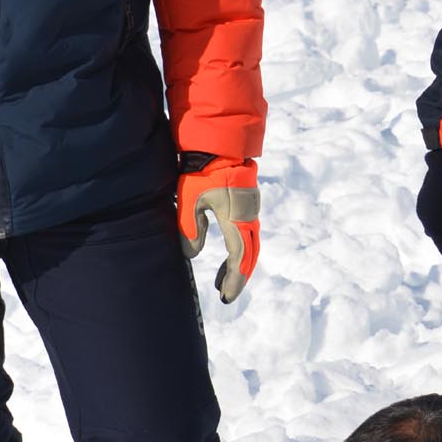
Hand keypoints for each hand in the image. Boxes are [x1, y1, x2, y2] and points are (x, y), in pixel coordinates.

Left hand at [177, 158, 259, 301]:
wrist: (220, 145)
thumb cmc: (203, 172)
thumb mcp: (190, 201)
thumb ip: (191, 229)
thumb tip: (191, 255)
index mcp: (236, 220)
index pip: (239, 257)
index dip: (233, 279)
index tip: (226, 296)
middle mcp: (248, 218)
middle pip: (249, 255)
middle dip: (238, 277)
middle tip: (226, 294)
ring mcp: (250, 211)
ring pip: (249, 245)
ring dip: (238, 264)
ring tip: (223, 280)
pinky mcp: (247, 205)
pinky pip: (247, 234)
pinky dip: (239, 250)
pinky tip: (229, 255)